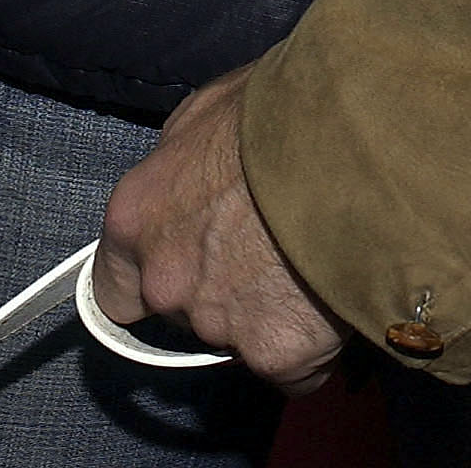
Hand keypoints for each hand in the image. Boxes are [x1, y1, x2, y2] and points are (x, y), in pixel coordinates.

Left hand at [94, 68, 344, 392]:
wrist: (356, 140)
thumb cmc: (284, 105)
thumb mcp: (210, 110)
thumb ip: (181, 163)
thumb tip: (189, 178)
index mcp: (138, 218)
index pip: (114, 284)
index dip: (151, 276)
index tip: (182, 265)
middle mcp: (166, 281)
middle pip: (184, 309)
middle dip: (222, 286)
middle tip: (272, 244)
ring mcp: (220, 323)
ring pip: (243, 334)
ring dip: (273, 307)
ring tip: (317, 250)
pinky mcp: (277, 354)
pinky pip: (295, 365)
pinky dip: (315, 342)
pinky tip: (337, 288)